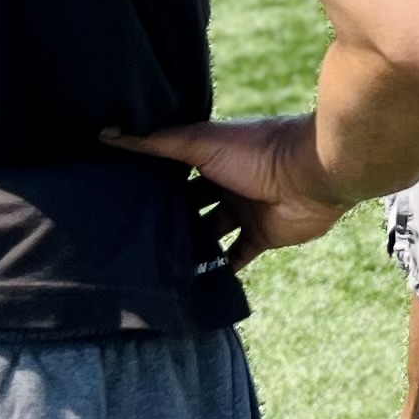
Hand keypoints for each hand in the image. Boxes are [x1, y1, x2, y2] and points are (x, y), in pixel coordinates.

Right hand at [107, 113, 350, 269]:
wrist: (313, 173)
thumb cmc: (258, 149)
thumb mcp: (198, 142)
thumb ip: (154, 142)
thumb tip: (105, 132)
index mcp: (211, 155)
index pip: (172, 169)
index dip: (148, 181)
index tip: (116, 196)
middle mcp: (226, 182)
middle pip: (188, 204)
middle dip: (166, 218)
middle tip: (129, 239)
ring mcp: (243, 211)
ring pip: (208, 234)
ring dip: (188, 248)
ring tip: (153, 266)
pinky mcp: (262, 237)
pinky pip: (236, 258)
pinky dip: (218, 272)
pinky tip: (192, 285)